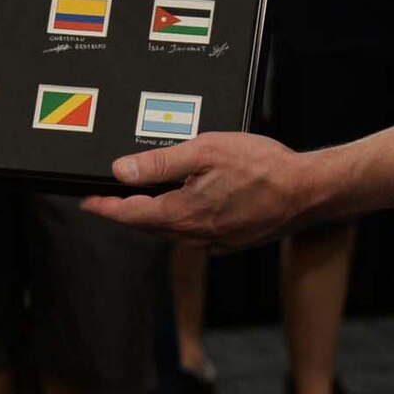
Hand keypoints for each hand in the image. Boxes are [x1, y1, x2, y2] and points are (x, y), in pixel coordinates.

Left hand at [80, 131, 320, 251]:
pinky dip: (177, 221)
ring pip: (168, 231)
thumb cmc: (262, 166)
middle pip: (146, 226)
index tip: (86, 201)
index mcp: (183, 213)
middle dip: (123, 213)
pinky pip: (191, 235)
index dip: (105, 207)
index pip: (130, 215)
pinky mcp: (228, 243)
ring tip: (137, 199)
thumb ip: (160, 163)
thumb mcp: (206, 150)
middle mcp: (194, 236)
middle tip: (104, 198)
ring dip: (149, 217)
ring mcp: (212, 243)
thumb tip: (122, 171)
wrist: (307, 191)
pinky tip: (180, 205)